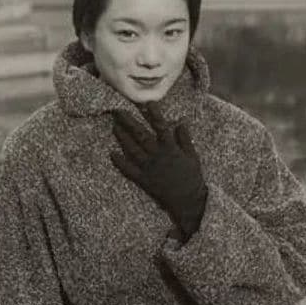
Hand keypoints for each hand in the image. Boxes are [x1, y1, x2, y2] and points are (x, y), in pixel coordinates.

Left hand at [109, 103, 206, 239]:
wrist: (189, 202)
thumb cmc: (192, 178)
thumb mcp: (193, 156)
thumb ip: (185, 139)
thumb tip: (181, 122)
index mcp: (171, 148)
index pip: (161, 126)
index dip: (154, 114)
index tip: (147, 102)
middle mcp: (158, 156)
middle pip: (140, 134)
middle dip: (128, 121)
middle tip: (117, 110)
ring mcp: (149, 168)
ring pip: (132, 149)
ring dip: (122, 137)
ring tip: (114, 126)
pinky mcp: (144, 180)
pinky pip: (129, 170)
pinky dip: (120, 162)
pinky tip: (112, 153)